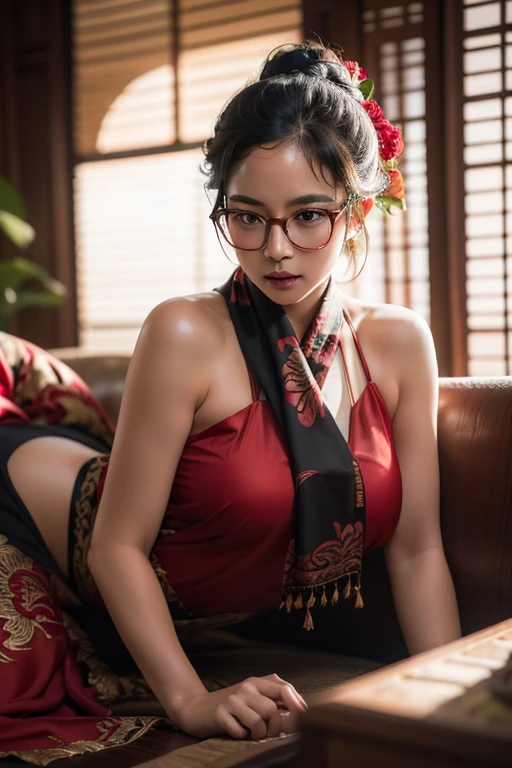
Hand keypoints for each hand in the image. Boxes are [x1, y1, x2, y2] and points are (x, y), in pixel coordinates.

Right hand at [175, 673, 307, 740]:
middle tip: (268, 733)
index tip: (304, 719)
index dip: (297, 705)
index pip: (285, 688)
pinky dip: (241, 736)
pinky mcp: (220, 713)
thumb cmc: (232, 706)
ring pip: (258, 721)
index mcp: (257, 681)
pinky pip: (240, 731)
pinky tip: (237, 732)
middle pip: (272, 709)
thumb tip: (300, 713)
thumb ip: (273, 699)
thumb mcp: (253, 696)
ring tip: (252, 734)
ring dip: (258, 734)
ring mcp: (233, 699)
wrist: (197, 708)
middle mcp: (246, 687)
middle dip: (275, 728)